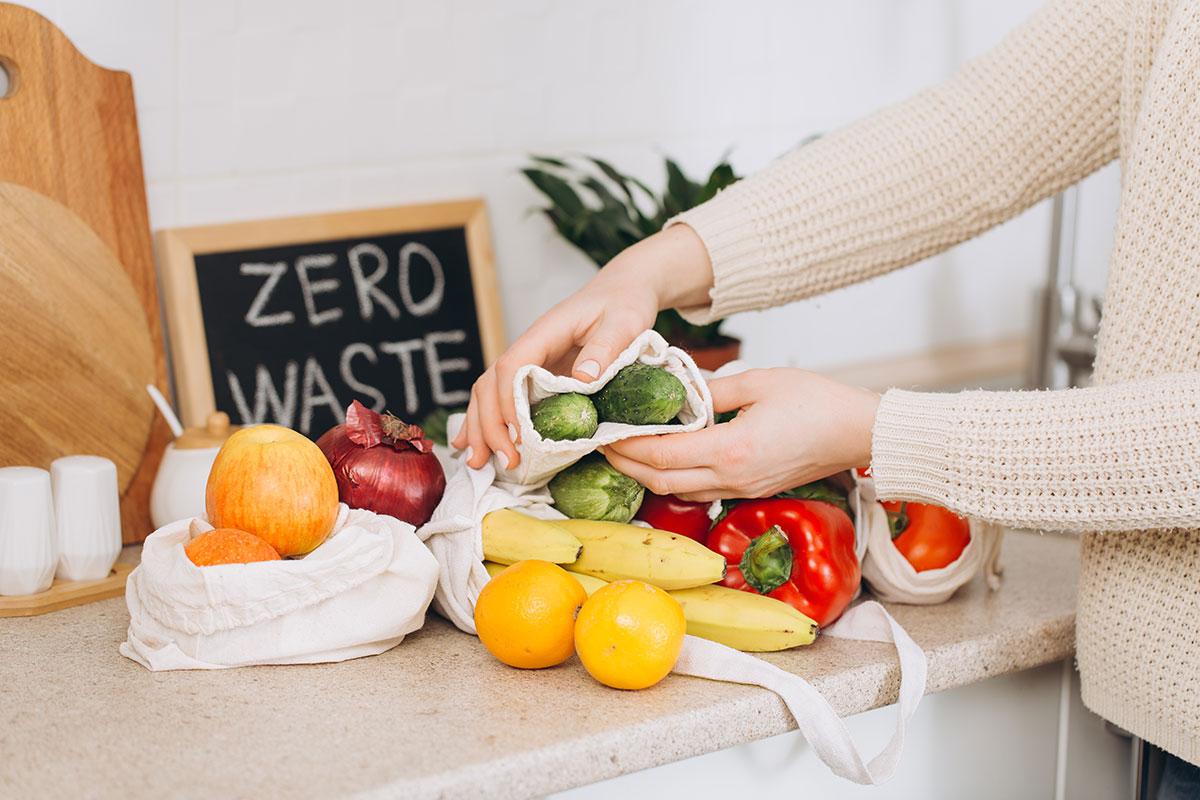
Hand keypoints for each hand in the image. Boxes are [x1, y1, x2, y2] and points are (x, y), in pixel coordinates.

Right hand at [453, 224, 712, 468]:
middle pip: (492, 384)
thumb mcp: (625, 322)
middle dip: (490, 424)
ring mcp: (530, 361)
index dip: (509, 401)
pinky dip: (490, 422)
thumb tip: (582, 377)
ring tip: (478, 463)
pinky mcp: (537, 375)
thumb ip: (605, 347)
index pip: (513, 366)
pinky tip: (479, 445)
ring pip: (490, 393)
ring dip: (482, 427)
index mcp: (546, 332)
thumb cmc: (625, 304)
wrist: (623, 291)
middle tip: (501, 460)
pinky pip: (505, 398)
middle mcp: (530, 346)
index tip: (519, 434)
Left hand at [601, 368, 879, 501]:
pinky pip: (701, 492)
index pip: (662, 454)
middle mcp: (733, 478)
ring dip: (647, 475)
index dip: (627, 445)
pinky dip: (674, 479)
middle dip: (625, 465)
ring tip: (624, 453)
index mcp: (732, 450)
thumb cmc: (819, 402)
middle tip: (600, 445)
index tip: (603, 430)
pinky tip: (665, 462)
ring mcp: (742, 489)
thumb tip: (678, 390)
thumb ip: (713, 388)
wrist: (861, 433)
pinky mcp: (751, 491)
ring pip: (679, 491)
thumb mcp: (760, 381)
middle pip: (661, 480)